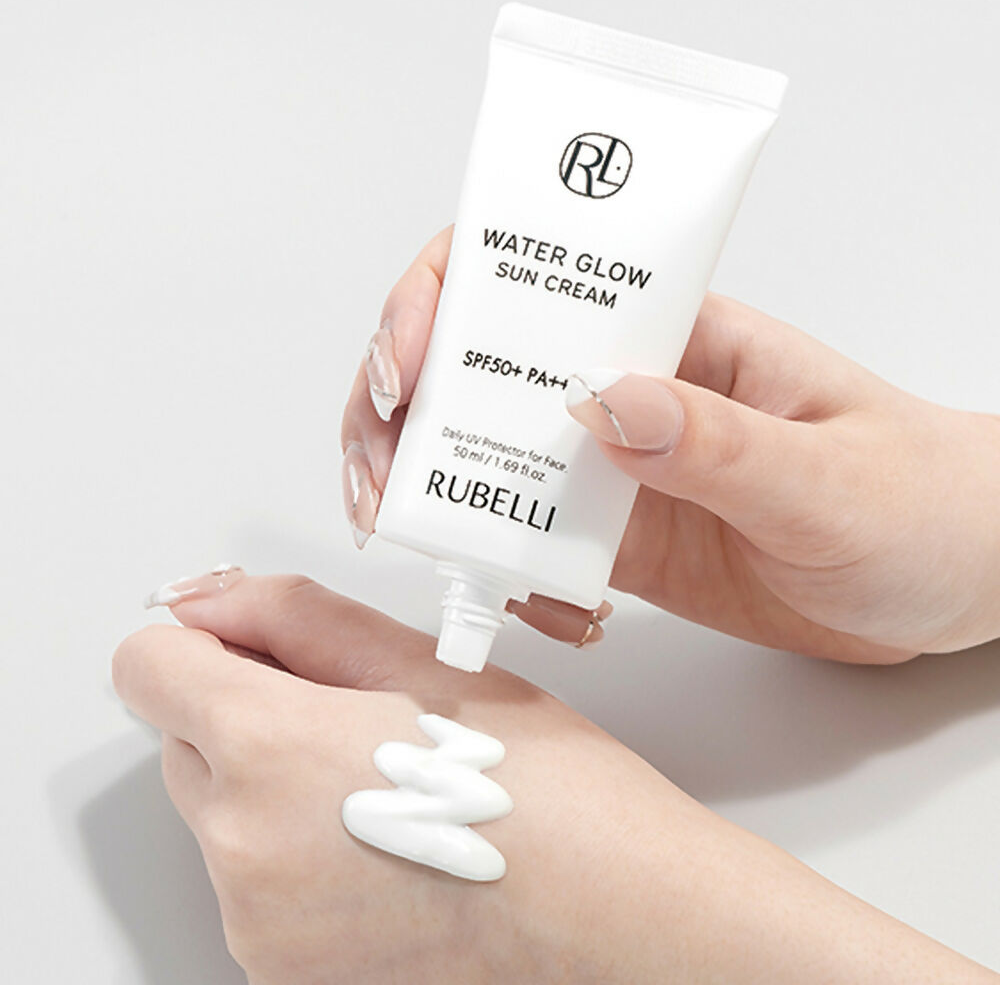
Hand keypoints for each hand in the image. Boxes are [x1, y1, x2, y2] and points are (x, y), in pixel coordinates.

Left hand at [114, 571, 997, 983]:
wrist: (608, 906)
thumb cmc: (542, 784)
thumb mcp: (421, 660)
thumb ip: (295, 615)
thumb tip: (212, 601)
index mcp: (269, 749)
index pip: (146, 665)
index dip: (202, 639)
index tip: (252, 644)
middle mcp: (241, 847)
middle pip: (184, 740)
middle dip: (248, 711)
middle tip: (351, 714)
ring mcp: (256, 919)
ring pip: (220, 810)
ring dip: (274, 783)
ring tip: (381, 784)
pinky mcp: (280, 966)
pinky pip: (252, 876)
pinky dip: (293, 847)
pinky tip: (381, 838)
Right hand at [341, 226, 999, 661]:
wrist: (954, 583)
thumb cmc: (924, 502)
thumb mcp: (830, 475)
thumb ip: (719, 446)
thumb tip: (601, 402)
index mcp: (675, 336)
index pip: (533, 278)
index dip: (443, 303)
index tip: (403, 370)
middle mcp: (628, 392)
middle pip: (477, 368)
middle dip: (403, 412)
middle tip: (375, 476)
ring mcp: (616, 471)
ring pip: (487, 458)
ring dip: (430, 490)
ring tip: (410, 536)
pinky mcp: (619, 540)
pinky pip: (529, 542)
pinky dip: (496, 565)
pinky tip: (514, 596)